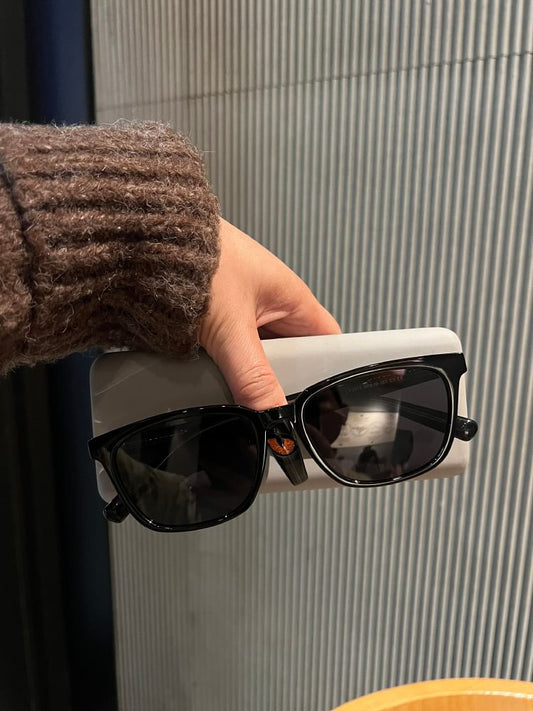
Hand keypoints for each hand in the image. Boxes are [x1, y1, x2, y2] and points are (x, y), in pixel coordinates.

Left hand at [199, 219, 340, 408]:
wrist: (146, 244)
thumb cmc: (196, 260)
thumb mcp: (231, 328)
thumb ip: (252, 376)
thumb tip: (272, 416)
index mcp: (292, 298)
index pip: (329, 342)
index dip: (330, 372)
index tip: (320, 403)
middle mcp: (272, 305)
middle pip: (292, 357)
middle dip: (282, 382)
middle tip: (274, 408)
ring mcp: (244, 314)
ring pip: (259, 358)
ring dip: (249, 376)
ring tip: (242, 396)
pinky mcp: (218, 321)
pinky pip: (232, 355)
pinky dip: (226, 369)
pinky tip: (217, 381)